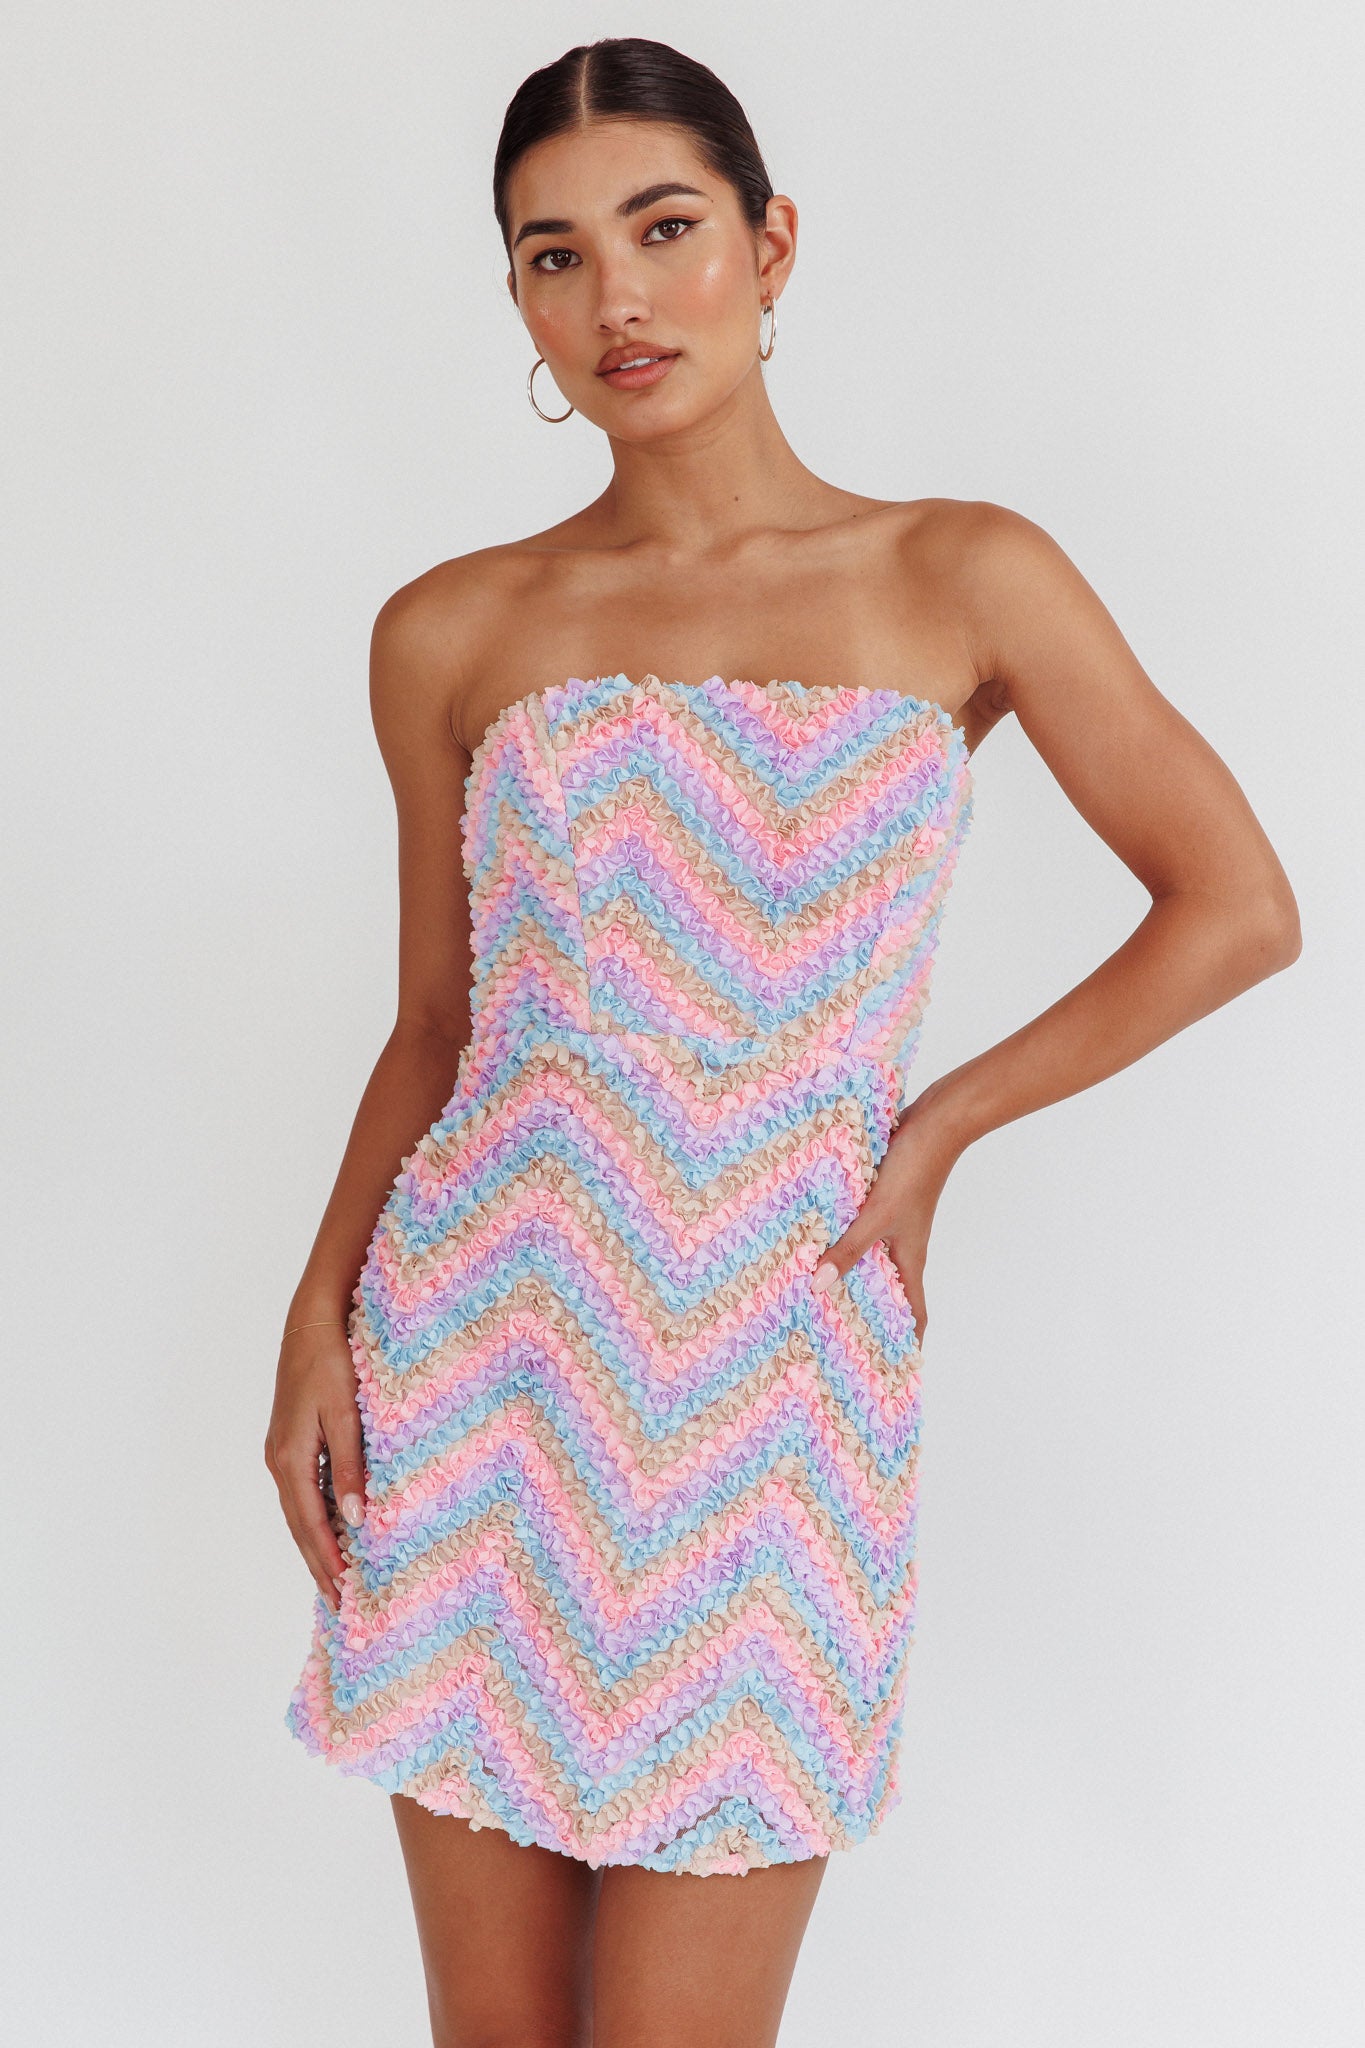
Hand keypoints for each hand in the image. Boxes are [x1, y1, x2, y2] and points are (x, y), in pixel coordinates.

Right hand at [264, 1319, 368, 1615]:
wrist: (311, 1323)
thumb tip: (356, 1517)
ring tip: (335, 1578)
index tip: (344, 1592)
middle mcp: (280, 1461)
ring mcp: (282, 1452)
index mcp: (291, 1458)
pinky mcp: (291, 1442)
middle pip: (299, 1526)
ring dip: (316, 1545)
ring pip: (299, 1511)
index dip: (327, 1560)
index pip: (310, 1523)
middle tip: (338, 1603)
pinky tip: (331, 1530)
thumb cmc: (331, 1362)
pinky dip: (315, 1518)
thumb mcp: (346, 1413)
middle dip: (318, 1565)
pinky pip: (302, 1493)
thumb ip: (351, 1466)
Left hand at [808, 1102, 960, 1344]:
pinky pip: (860, 1230)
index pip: (914, 1314)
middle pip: (887, 1290)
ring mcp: (893, 1223)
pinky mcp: (882, 1200)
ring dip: (849, 1275)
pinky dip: (842, 1241)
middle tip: (835, 1337)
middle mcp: (904, 1247)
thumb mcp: (877, 1216)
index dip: (908, 1344)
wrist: (936, 1123)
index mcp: (910, 1259)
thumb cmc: (915, 1171)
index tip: (895, 1371)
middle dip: (867, 1314)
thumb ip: (848, 1250)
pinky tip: (814, 1240)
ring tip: (814, 1292)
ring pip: (871, 1259)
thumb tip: (818, 1286)